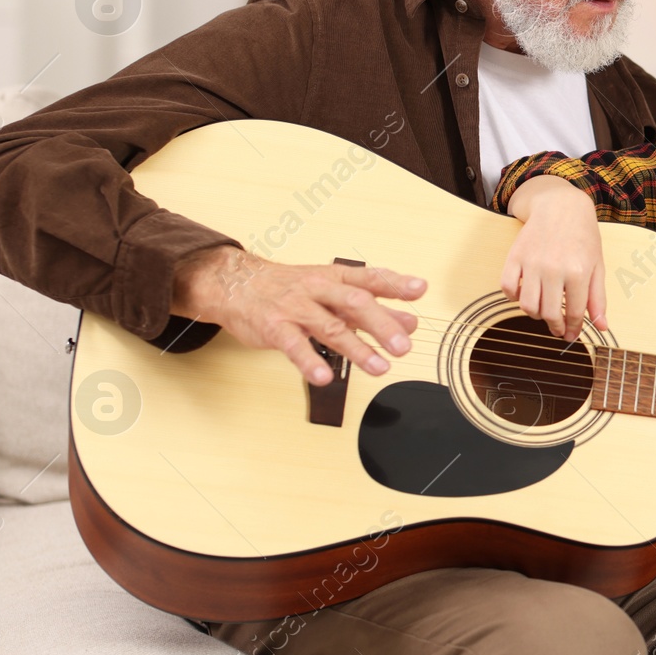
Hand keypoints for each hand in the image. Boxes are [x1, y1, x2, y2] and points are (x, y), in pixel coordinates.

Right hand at [170, 244, 424, 386]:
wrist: (236, 284)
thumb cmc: (289, 288)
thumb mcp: (332, 291)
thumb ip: (370, 308)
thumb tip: (409, 323)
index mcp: (335, 277)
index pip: (370, 278)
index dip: (395, 283)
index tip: (419, 289)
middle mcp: (318, 289)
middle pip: (355, 302)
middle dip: (382, 324)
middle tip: (404, 345)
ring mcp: (296, 308)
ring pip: (330, 326)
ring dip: (357, 349)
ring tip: (379, 368)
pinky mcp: (274, 328)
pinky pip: (294, 346)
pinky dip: (310, 362)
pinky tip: (325, 377)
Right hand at [501, 175, 606, 339]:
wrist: (560, 206)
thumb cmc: (582, 236)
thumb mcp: (597, 265)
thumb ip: (598, 298)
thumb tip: (601, 327)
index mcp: (577, 272)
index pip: (574, 313)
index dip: (573, 328)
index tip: (571, 335)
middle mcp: (553, 269)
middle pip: (548, 314)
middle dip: (554, 326)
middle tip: (557, 328)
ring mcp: (531, 263)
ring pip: (527, 305)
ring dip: (534, 314)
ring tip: (543, 310)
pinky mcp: (514, 257)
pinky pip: (507, 288)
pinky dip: (513, 297)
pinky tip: (524, 294)